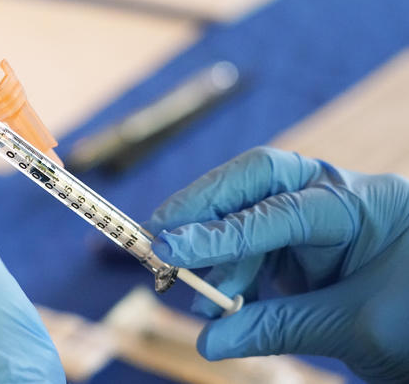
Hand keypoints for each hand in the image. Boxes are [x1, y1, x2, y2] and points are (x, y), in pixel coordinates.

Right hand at [145, 147, 408, 382]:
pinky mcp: (302, 243)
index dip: (221, 232)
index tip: (170, 248)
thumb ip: (277, 328)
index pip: (281, 209)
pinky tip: (220, 300)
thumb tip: (208, 342)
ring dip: (214, 251)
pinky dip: (231, 269)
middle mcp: (335, 196)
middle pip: (257, 181)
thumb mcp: (354, 328)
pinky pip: (254, 245)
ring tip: (191, 290)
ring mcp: (316, 216)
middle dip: (205, 207)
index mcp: (363, 204)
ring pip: (248, 213)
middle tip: (159, 236)